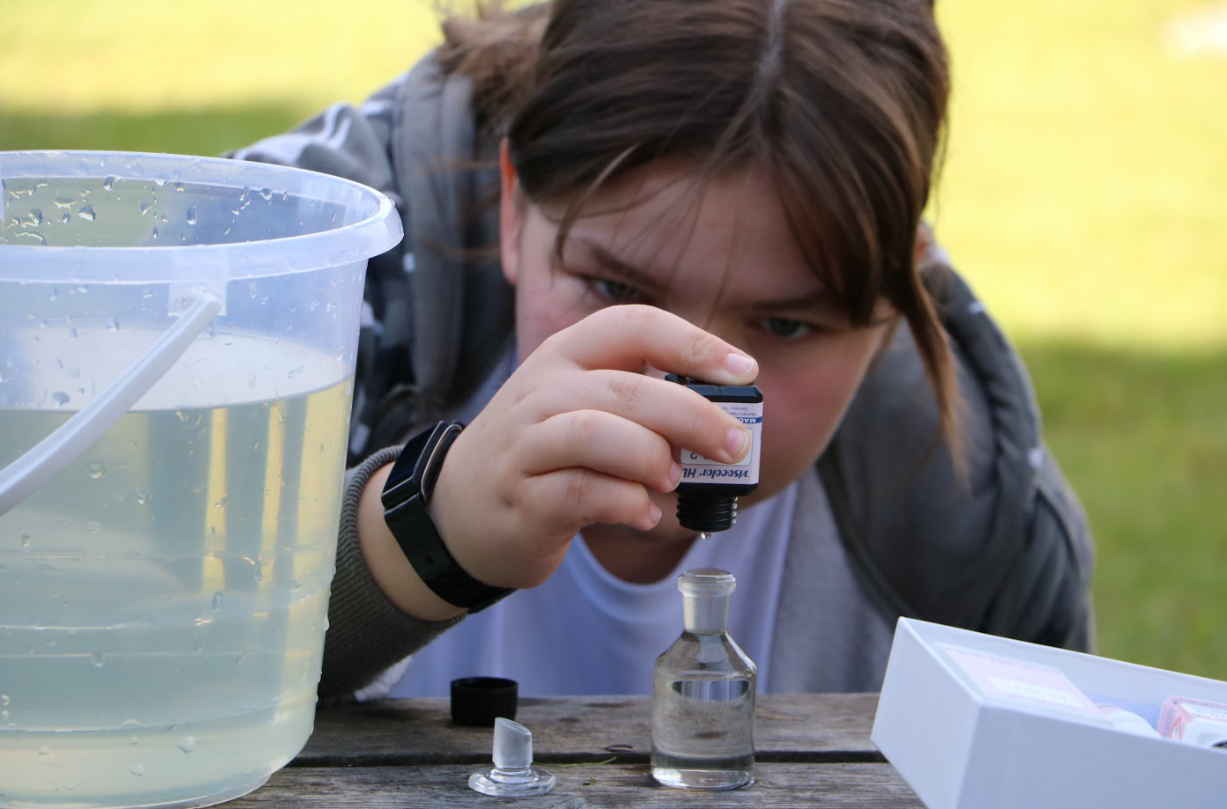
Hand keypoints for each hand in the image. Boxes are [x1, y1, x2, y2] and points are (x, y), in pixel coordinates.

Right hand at [428, 304, 757, 591]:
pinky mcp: (522, 499)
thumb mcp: (582, 408)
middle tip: (733, 445)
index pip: (633, 326)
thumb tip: (725, 423)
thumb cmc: (543, 455)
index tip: (743, 370)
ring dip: (649, 456)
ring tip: (672, 480)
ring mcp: (525, 445)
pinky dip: (624, 503)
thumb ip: (642, 406)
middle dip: (692, 415)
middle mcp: (541, 392)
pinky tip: (642, 513)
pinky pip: (578, 493)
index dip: (693, 344)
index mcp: (565, 356)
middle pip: (625, 388)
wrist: (459, 510)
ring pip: (595, 434)